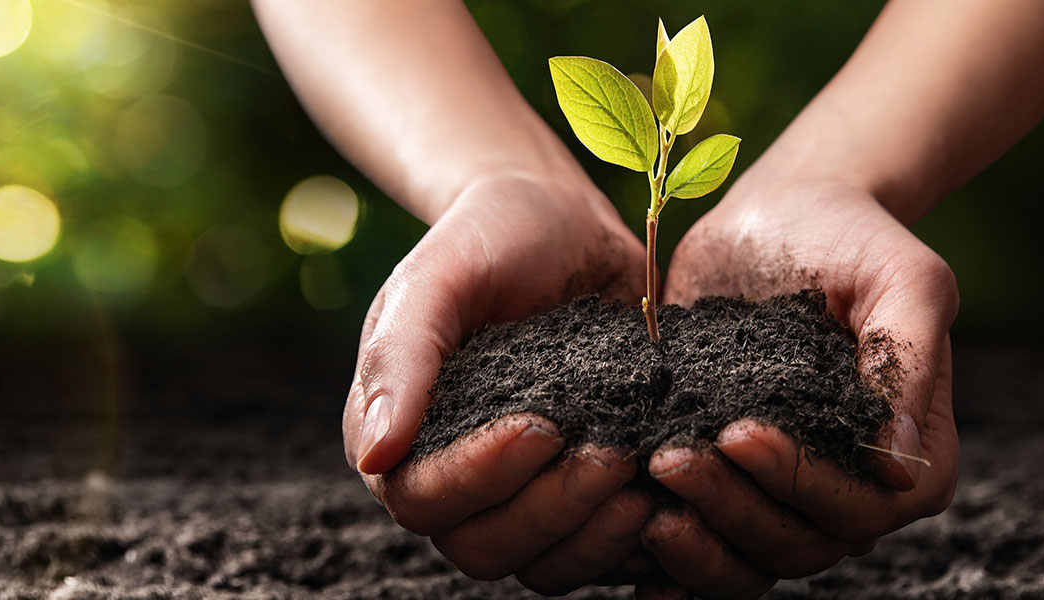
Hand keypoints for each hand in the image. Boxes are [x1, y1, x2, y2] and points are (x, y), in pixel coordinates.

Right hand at [343, 173, 658, 594]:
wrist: (563, 220)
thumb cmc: (491, 236)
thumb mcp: (439, 275)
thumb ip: (401, 356)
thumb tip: (376, 453)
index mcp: (397, 435)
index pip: (421, 499)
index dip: (479, 478)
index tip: (543, 424)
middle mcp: (449, 478)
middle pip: (481, 548)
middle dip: (550, 509)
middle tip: (612, 452)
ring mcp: (515, 494)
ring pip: (539, 564)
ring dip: (592, 533)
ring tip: (644, 473)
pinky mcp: (574, 495)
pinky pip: (593, 555)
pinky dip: (629, 541)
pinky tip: (668, 495)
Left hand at [641, 181, 961, 597]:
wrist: (777, 217)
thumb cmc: (850, 239)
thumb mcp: (901, 278)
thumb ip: (906, 360)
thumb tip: (899, 465)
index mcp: (911, 456)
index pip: (863, 508)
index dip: (801, 483)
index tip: (738, 432)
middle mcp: (851, 490)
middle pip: (800, 544)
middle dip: (732, 509)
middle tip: (670, 458)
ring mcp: (784, 494)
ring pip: (749, 558)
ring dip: (698, 540)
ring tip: (648, 487)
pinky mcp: (728, 485)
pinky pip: (706, 549)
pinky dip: (671, 564)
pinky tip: (629, 545)